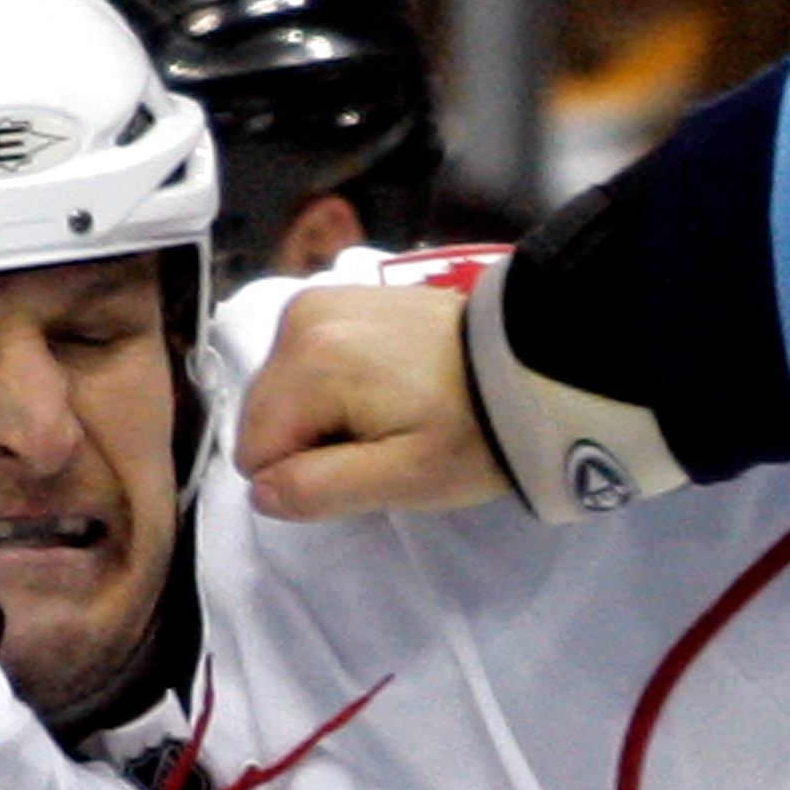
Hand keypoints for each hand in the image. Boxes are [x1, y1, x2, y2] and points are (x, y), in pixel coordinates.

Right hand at [235, 285, 515, 520]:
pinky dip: (335, 383)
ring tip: (392, 413)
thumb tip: (260, 492)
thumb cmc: (470, 431)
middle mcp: (297, 319)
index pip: (256, 454)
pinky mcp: (339, 297)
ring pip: (284, 392)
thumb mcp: (403, 479)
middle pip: (266, 418)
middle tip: (386, 441)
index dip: (308, 476)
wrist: (533, 362)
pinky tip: (388, 385)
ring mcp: (318, 300)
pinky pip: (307, 361)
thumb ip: (320, 489)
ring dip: (325, 415)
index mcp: (306, 363)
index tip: (370, 464)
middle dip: (313, 442)